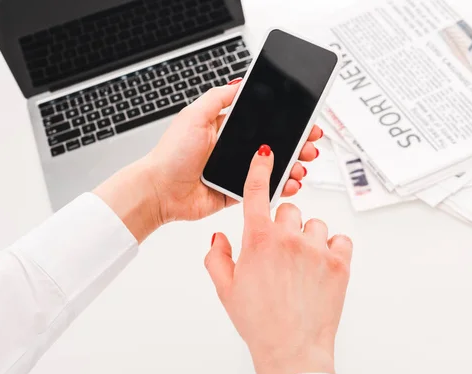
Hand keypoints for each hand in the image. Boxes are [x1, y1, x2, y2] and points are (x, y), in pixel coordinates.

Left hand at [94, 80, 322, 241]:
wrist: (160, 191)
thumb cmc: (171, 155)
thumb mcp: (194, 116)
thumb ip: (217, 98)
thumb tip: (239, 84)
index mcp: (226, 128)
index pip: (263, 121)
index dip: (285, 121)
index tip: (304, 121)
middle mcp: (234, 149)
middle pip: (274, 144)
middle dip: (297, 144)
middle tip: (310, 144)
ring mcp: (237, 171)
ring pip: (273, 168)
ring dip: (293, 166)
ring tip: (302, 165)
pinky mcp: (237, 192)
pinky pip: (264, 190)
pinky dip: (280, 188)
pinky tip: (290, 183)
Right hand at [204, 145, 352, 373]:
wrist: (291, 349)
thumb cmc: (259, 322)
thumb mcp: (226, 289)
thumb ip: (217, 256)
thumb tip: (220, 237)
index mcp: (258, 240)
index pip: (256, 193)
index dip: (260, 168)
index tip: (266, 153)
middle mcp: (289, 238)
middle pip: (289, 210)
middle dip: (284, 226)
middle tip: (281, 253)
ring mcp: (316, 249)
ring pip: (315, 225)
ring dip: (308, 239)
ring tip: (302, 266)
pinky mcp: (340, 262)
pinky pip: (340, 239)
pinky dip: (332, 249)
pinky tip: (321, 267)